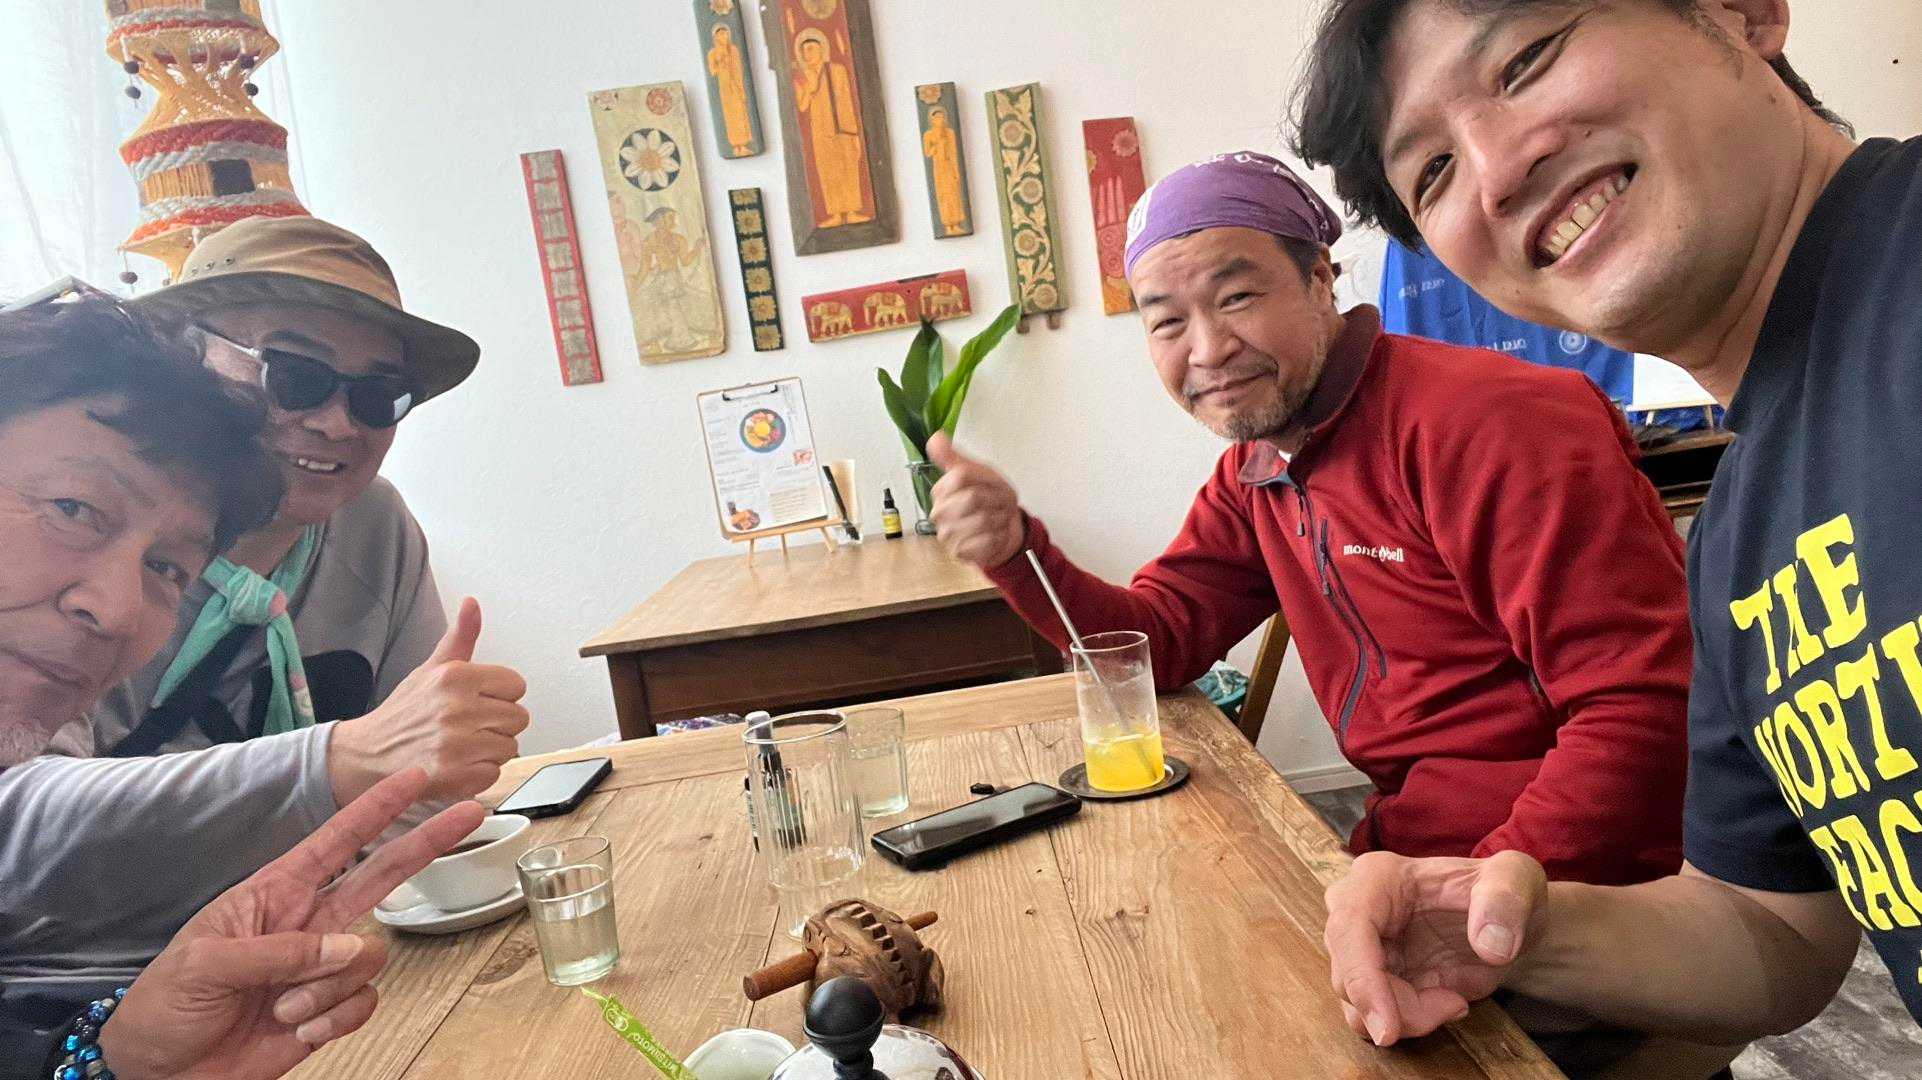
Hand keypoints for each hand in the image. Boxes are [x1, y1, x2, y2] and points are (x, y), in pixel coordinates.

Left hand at [98, 769, 485, 1079]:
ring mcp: (320, 968)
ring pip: (370, 956)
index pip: (335, 841)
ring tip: (281, 1008)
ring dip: (329, 986)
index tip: (414, 779)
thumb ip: (280, 949)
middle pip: (381, 875)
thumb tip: (347, 948)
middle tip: (470, 812)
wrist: (160, 1072)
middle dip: (425, 843)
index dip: (376, 808)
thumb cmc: (165, 1005)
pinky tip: (298, 1028)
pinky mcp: (329, 1010)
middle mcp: (307, 924)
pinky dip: (335, 1018)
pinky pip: (364, 1002)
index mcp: (272, 895)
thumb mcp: (206, 963)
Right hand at [328, 597, 529, 806]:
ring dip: (489, 750)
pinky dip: (478, 774)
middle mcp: (457, 708)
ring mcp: (456, 744)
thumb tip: (472, 604)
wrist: (368, 753)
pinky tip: (456, 765)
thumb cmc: (405, 711)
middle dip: (497, 724)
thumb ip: (460, 637)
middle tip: (469, 726)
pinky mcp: (454, 776)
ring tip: (460, 746)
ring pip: (509, 747)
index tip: (478, 701)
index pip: (517, 685)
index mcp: (456, 676)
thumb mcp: (431, 668)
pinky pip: (494, 773)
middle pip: (518, 718)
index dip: (500, 695)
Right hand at [926, 433, 1025, 568]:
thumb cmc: (990, 499)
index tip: (993, 484)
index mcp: (940, 491)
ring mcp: (947, 534)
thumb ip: (954, 457)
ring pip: (982, 519)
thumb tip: (935, 438)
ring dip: (999, 518)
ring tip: (997, 518)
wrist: (1004, 528)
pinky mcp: (959, 553)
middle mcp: (938, 513)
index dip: (985, 478)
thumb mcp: (977, 472)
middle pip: (973, 497)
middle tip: (999, 503)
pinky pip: (986, 540)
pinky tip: (994, 535)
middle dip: (995, 499)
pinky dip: (998, 536)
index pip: (961, 476)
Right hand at [1322, 849, 1546, 1045]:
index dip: (1361, 978)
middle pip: (1347, 974)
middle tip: (1454, 1006)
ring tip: (1456, 1000)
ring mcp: (1362, 949)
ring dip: (1406, 1019)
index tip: (1388, 1028)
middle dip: (1396, 1008)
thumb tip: (1491, 946)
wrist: (1508, 920)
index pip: (1349, 927)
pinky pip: (1374, 1016)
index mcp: (1379, 877)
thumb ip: (1505, 902)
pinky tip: (1449, 1001)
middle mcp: (1358, 911)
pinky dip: (1410, 1022)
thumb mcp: (1515, 878)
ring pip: (1355, 1003)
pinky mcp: (1374, 979)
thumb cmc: (1504, 889)